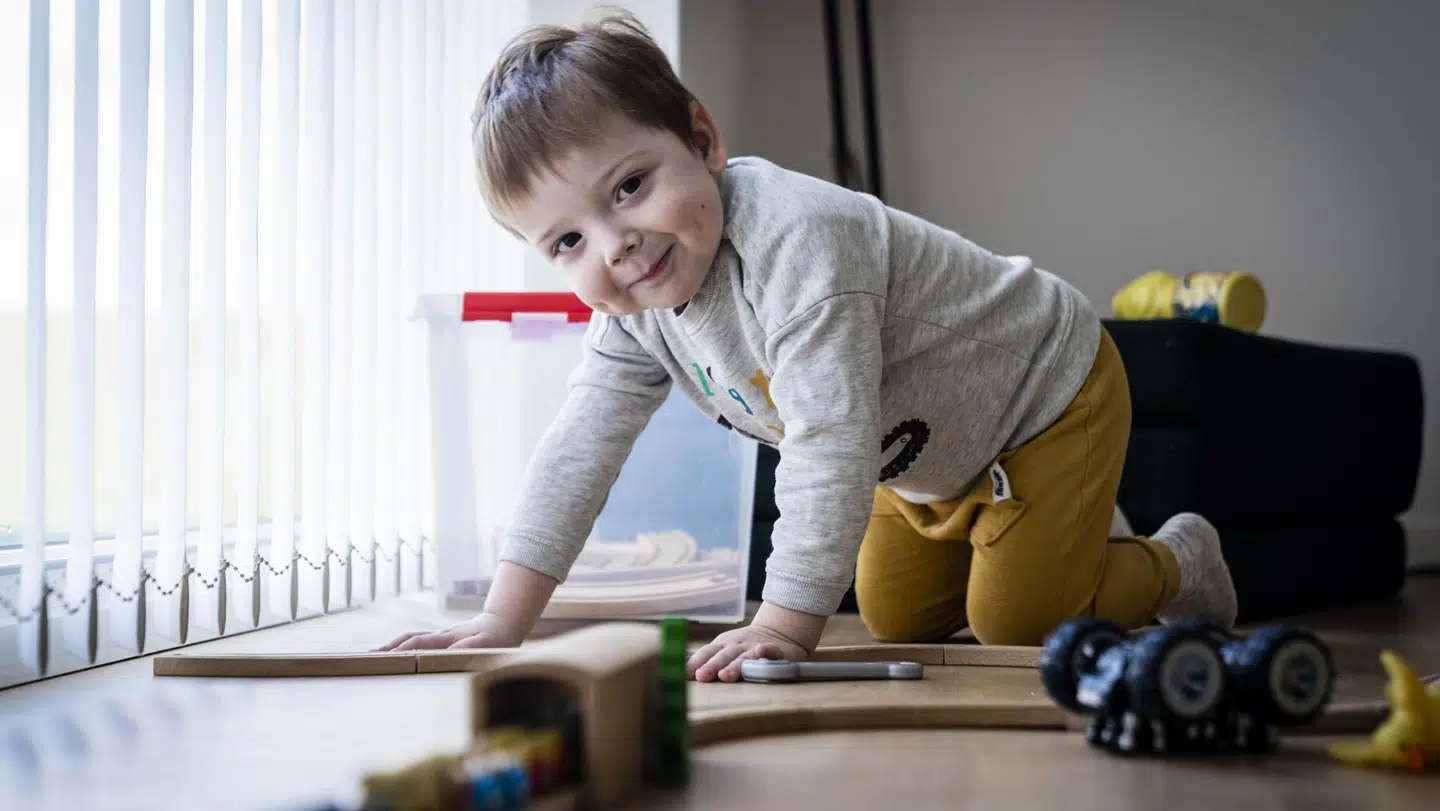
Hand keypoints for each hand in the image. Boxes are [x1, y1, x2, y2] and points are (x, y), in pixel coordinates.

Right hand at [375, 612, 523, 651]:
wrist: (504, 622)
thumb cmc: (499, 637)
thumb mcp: (491, 643)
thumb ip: (474, 646)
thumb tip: (454, 650)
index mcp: (449, 638)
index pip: (420, 643)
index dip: (402, 650)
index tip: (384, 656)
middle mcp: (441, 635)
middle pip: (410, 639)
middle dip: (389, 647)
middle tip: (368, 656)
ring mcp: (441, 635)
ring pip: (412, 639)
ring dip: (393, 646)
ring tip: (374, 655)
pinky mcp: (443, 639)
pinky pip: (418, 642)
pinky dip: (403, 646)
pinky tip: (395, 654)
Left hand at [686, 622, 808, 682]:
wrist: (777, 632)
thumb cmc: (742, 648)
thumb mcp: (723, 651)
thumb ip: (706, 662)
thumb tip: (677, 673)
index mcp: (722, 646)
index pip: (705, 654)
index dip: (693, 664)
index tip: (681, 676)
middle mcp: (736, 645)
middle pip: (722, 656)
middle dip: (711, 666)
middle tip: (701, 677)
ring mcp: (755, 647)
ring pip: (744, 657)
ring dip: (734, 665)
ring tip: (725, 675)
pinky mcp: (776, 651)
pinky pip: (772, 650)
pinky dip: (767, 651)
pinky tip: (762, 652)